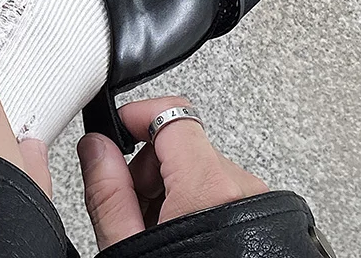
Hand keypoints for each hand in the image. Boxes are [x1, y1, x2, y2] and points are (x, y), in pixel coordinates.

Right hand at [78, 96, 268, 250]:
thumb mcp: (128, 247)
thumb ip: (107, 189)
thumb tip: (95, 147)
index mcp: (207, 187)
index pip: (172, 115)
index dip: (138, 115)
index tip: (119, 126)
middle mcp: (240, 187)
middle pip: (183, 146)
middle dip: (149, 169)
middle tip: (133, 208)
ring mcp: (257, 202)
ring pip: (201, 171)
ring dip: (172, 190)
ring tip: (158, 233)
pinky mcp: (265, 217)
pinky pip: (222, 191)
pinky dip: (196, 205)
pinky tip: (182, 239)